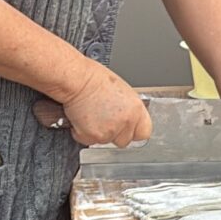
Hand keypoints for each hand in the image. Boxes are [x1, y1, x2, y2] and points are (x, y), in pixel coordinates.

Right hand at [34, 65, 152, 147]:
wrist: (76, 79)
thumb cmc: (93, 78)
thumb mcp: (120, 91)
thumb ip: (127, 109)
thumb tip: (125, 117)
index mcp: (136, 109)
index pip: (143, 133)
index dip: (132, 131)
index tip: (125, 128)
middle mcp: (126, 121)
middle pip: (124, 140)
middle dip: (114, 133)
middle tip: (102, 118)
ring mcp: (111, 130)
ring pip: (105, 141)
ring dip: (97, 132)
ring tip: (90, 114)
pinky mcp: (94, 136)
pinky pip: (88, 140)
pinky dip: (82, 132)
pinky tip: (81, 117)